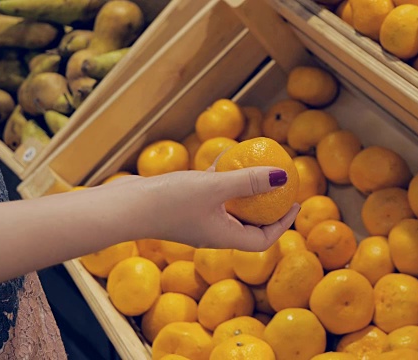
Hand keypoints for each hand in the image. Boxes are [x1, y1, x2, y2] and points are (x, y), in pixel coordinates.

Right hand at [99, 166, 299, 250]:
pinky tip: (224, 158)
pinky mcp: (183, 206)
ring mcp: (197, 220)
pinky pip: (211, 195)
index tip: (294, 204)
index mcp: (223, 237)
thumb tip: (284, 176)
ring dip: (244, 191)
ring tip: (257, 169)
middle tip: (280, 185)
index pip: (262, 239)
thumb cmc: (169, 201)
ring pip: (229, 207)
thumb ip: (249, 182)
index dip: (282, 225)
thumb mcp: (215, 187)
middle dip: (267, 207)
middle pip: (248, 225)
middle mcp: (212, 232)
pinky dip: (221, 180)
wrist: (123, 207)